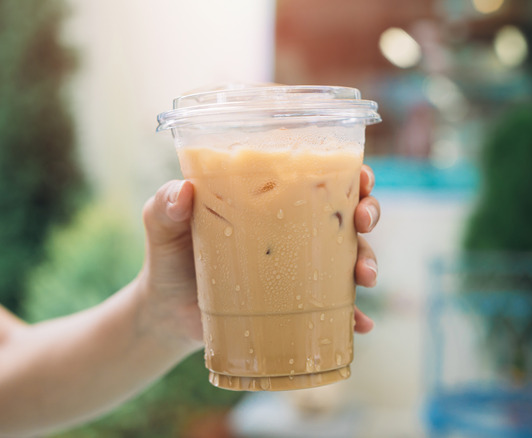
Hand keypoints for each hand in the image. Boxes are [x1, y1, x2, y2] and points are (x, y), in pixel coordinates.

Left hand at [137, 165, 380, 344]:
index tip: (362, 179)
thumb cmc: (170, 257)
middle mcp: (295, 230)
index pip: (320, 176)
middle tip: (363, 223)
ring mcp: (300, 268)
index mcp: (272, 200)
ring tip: (364, 277)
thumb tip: (182, 192)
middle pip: (347, 213)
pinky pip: (335, 310)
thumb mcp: (162, 226)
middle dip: (369, 212)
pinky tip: (360, 323)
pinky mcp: (297, 305)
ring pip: (350, 258)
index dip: (351, 172)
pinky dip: (354, 316)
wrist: (167, 313)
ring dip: (368, 262)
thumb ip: (164, 206)